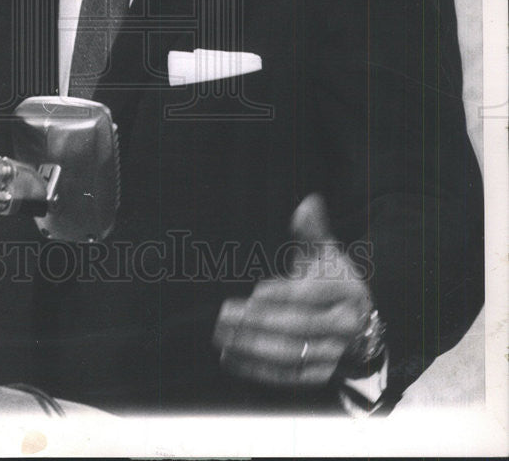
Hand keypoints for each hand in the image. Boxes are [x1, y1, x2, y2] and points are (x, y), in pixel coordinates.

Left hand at [212, 193, 372, 387]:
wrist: (358, 320)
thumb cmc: (332, 279)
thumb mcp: (326, 252)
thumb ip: (313, 230)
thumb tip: (308, 203)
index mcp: (347, 293)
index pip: (312, 296)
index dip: (283, 295)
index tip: (255, 292)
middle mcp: (345, 327)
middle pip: (299, 327)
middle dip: (259, 322)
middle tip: (225, 314)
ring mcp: (334, 354)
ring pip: (291, 355)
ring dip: (252, 347)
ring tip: (222, 336)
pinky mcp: (319, 374)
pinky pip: (287, 377)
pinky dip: (257, 370)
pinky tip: (230, 357)